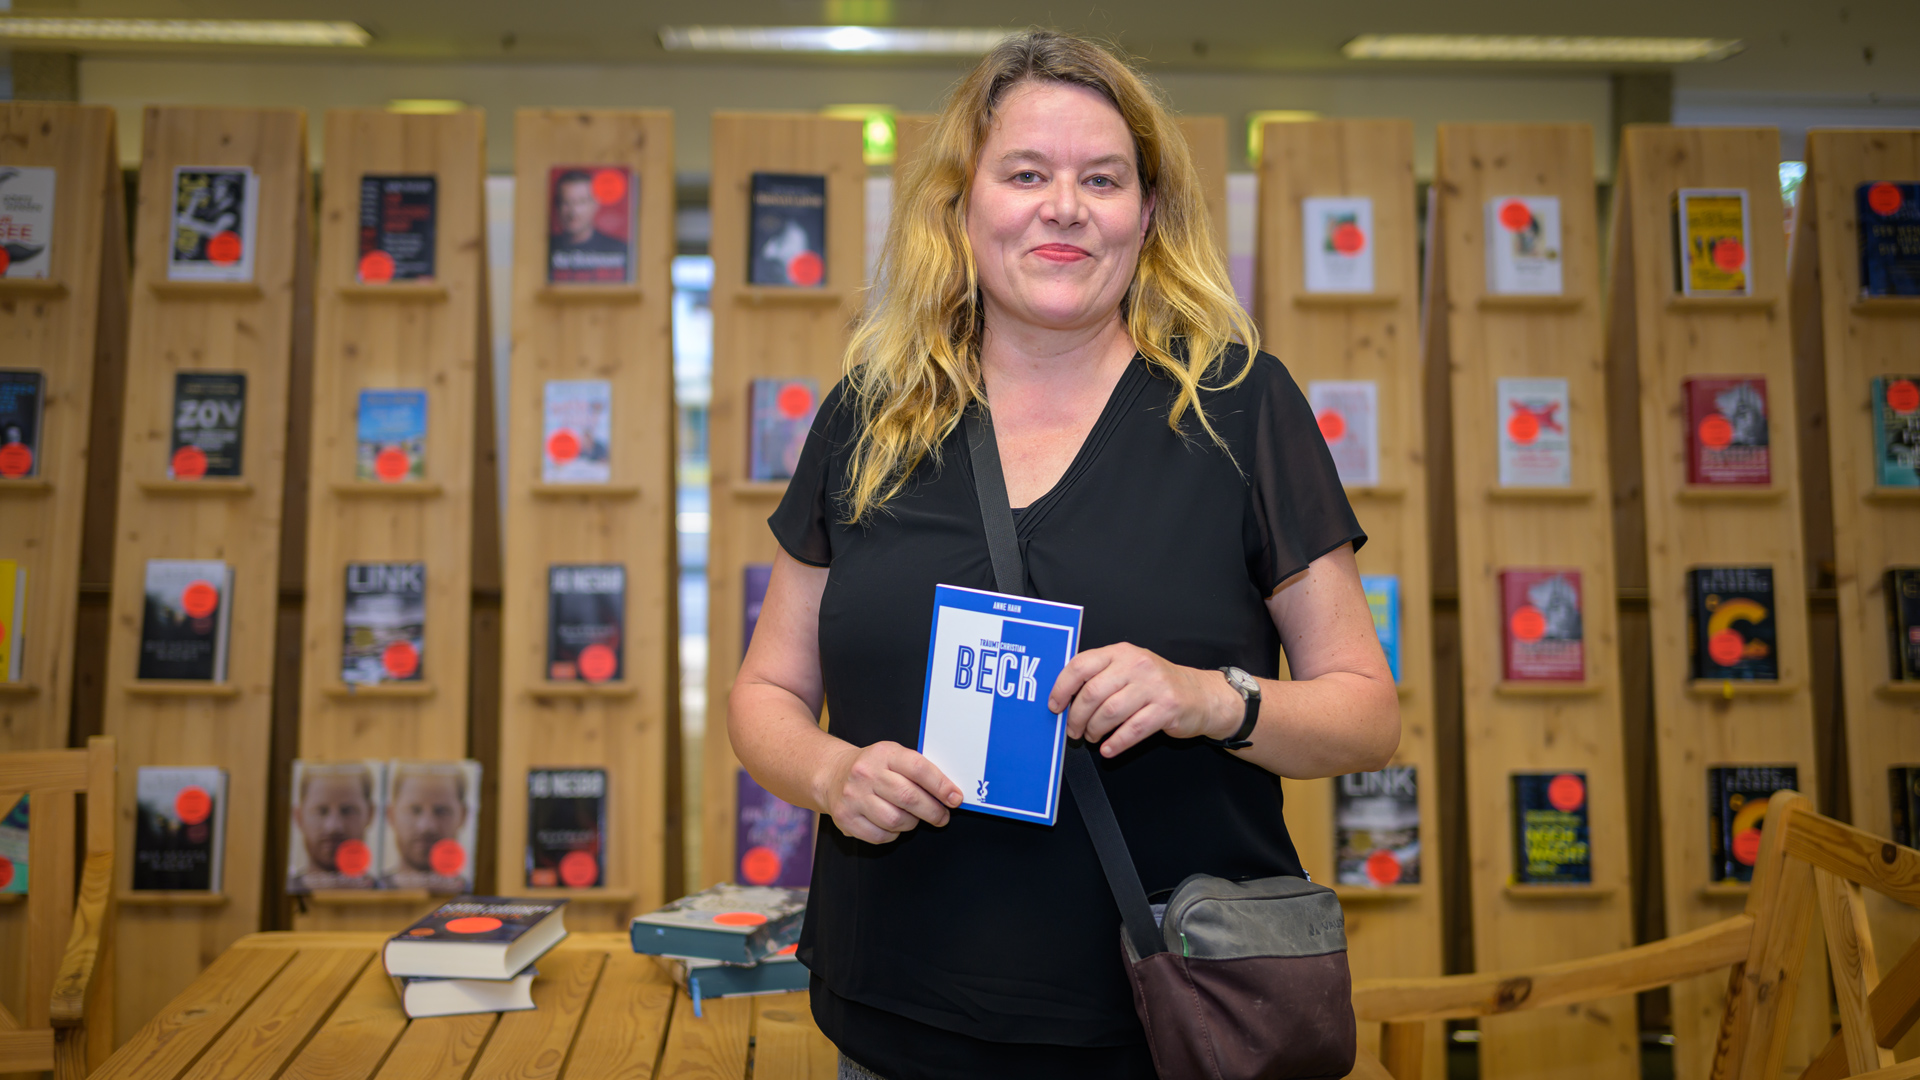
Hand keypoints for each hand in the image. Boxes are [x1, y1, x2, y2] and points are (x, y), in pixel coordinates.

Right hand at [817, 741, 963, 844]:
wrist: (832, 774)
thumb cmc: (873, 767)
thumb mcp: (893, 756)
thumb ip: (918, 770)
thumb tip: (949, 793)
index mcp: (883, 754)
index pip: (918, 768)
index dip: (941, 785)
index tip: (955, 798)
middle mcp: (866, 774)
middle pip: (908, 798)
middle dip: (932, 811)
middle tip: (942, 816)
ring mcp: (853, 797)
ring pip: (896, 820)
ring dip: (912, 823)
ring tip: (914, 818)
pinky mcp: (846, 819)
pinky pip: (880, 835)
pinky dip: (893, 834)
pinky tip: (893, 824)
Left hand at [1050, 644, 1242, 756]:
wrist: (1200, 694)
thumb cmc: (1157, 684)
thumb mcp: (1129, 668)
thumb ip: (1100, 675)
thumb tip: (1065, 697)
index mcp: (1120, 652)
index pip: (1081, 665)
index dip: (1062, 688)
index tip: (1055, 706)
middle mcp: (1136, 665)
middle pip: (1092, 693)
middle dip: (1077, 717)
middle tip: (1074, 730)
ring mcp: (1153, 686)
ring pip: (1109, 712)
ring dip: (1094, 730)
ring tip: (1092, 737)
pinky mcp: (1166, 708)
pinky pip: (1132, 730)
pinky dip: (1116, 743)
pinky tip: (1108, 748)